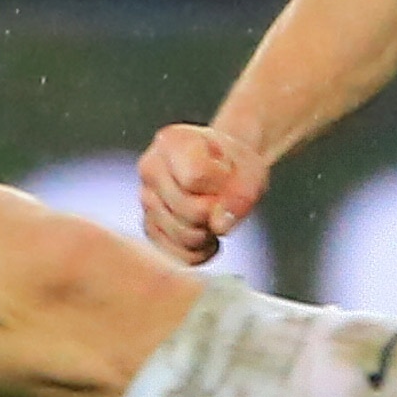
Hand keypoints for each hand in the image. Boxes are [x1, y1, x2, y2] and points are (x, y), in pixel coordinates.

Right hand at [137, 123, 265, 265]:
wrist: (222, 170)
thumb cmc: (233, 165)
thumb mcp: (251, 171)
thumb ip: (241, 195)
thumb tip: (218, 226)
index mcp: (172, 141)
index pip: (196, 177)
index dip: (221, 185)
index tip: (227, 175)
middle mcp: (150, 168)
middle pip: (189, 211)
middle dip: (215, 212)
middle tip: (221, 200)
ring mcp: (146, 200)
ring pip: (183, 236)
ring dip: (208, 234)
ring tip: (213, 215)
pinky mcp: (149, 228)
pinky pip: (177, 255)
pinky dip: (198, 251)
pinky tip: (205, 233)